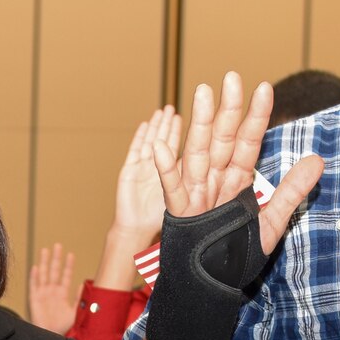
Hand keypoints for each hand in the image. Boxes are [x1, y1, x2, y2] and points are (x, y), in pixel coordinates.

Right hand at [26, 243, 77, 333]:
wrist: (51, 337)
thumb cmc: (63, 328)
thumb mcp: (75, 313)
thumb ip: (79, 299)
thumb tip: (84, 284)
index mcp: (62, 294)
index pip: (66, 276)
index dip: (68, 266)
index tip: (71, 254)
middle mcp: (52, 292)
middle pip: (54, 271)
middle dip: (55, 258)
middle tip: (58, 245)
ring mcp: (43, 294)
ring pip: (43, 275)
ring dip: (44, 263)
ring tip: (45, 250)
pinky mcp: (34, 300)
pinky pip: (34, 286)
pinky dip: (35, 277)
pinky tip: (36, 267)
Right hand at [111, 106, 177, 241]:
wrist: (135, 231)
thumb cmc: (155, 220)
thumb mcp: (179, 200)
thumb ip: (189, 185)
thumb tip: (211, 170)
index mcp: (169, 176)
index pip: (179, 150)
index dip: (182, 135)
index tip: (189, 118)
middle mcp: (155, 169)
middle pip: (164, 142)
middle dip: (169, 125)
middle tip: (175, 108)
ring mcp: (141, 169)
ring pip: (151, 142)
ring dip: (157, 126)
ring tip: (163, 111)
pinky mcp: (128, 172)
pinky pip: (135, 151)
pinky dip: (140, 137)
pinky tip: (144, 125)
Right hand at [153, 72, 322, 254]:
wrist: (211, 284)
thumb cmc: (235, 253)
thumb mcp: (271, 222)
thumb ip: (291, 191)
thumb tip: (318, 159)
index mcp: (237, 181)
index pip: (249, 142)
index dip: (256, 116)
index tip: (265, 87)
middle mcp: (216, 181)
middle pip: (223, 139)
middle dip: (228, 109)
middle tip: (233, 76)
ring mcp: (196, 194)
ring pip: (198, 153)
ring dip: (200, 124)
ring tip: (202, 93)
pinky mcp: (180, 213)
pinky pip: (172, 188)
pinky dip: (166, 169)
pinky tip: (162, 147)